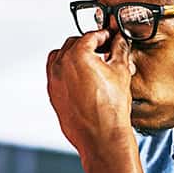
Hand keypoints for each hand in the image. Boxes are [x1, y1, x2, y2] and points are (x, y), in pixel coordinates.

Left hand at [46, 30, 137, 156]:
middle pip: (74, 43)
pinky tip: (82, 78)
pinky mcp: (52, 94)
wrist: (101, 137)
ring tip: (91, 64)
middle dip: (89, 44)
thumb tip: (119, 41)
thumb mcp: (121, 72)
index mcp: (77, 54)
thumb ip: (119, 50)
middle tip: (104, 50)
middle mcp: (61, 65)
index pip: (91, 36)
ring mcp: (54, 80)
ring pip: (61, 58)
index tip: (110, 38)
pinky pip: (56, 75)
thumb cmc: (110, 109)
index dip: (104, 35)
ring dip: (74, 55)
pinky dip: (66, 71)